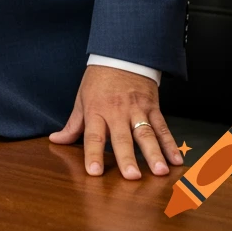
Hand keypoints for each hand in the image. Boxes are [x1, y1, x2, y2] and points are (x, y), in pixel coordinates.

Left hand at [48, 65, 182, 179]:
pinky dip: (170, 144)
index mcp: (96, 111)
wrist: (120, 53)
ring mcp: (137, 110)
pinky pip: (162, 127)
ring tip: (160, 171)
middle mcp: (117, 112)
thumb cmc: (99, 80)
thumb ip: (73, 124)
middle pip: (122, 138)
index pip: (93, 136)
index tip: (94, 172)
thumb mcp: (82, 98)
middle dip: (127, 158)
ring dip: (154, 153)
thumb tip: (55, 141)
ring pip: (146, 134)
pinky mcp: (152, 107)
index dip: (93, 154)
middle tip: (132, 176)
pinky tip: (176, 160)